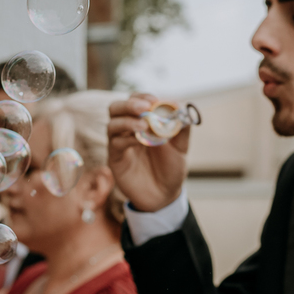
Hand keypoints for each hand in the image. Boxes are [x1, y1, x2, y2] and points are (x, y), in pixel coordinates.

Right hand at [107, 94, 190, 212]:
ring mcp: (119, 143)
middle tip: (144, 108)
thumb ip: (181, 128)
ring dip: (128, 121)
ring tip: (145, 125)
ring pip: (112, 124)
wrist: (164, 196)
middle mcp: (127, 129)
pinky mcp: (115, 159)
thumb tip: (181, 107)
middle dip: (129, 104)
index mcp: (142, 122)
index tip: (154, 101)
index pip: (136, 101)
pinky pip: (115, 144)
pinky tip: (140, 140)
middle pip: (116, 108)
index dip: (143, 97)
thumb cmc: (170, 169)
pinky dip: (127, 138)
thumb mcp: (181, 147)